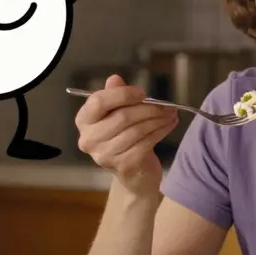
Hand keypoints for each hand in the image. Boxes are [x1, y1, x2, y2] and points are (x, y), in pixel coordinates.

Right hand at [74, 74, 176, 194]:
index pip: (98, 102)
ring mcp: (105, 155)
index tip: (142, 93)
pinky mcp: (124, 165)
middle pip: (122, 116)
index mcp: (84, 121)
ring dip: (158, 119)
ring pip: (137, 129)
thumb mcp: (117, 115)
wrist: (133, 175)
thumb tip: (115, 79)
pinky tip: (169, 125)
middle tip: (166, 106)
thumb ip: (115, 96)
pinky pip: (146, 142)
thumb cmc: (124, 139)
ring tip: (171, 114)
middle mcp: (89, 139)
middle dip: (148, 108)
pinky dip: (161, 131)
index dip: (122, 94)